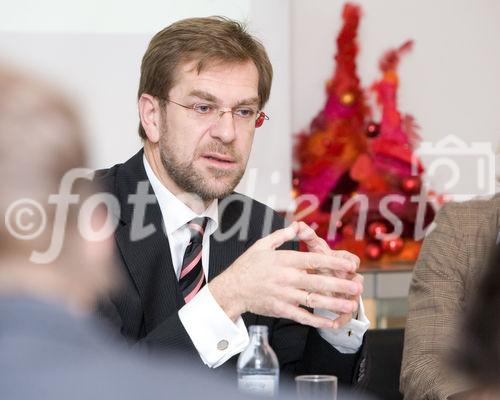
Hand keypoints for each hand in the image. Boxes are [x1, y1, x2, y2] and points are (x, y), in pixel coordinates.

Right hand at [208, 222, 361, 328]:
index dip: (333, 262)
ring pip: (314, 300)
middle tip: (358, 286)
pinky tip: (331, 322)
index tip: (350, 265)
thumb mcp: (262, 244)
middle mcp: (286, 278)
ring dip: (334, 303)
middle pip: (318, 281)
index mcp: (284, 260)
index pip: (313, 260)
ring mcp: (284, 295)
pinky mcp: (281, 309)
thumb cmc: (247, 266)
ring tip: (351, 305)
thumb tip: (299, 225)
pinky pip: (302, 317)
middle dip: (340, 284)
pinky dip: (318, 321)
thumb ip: (282, 235)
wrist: (232, 289)